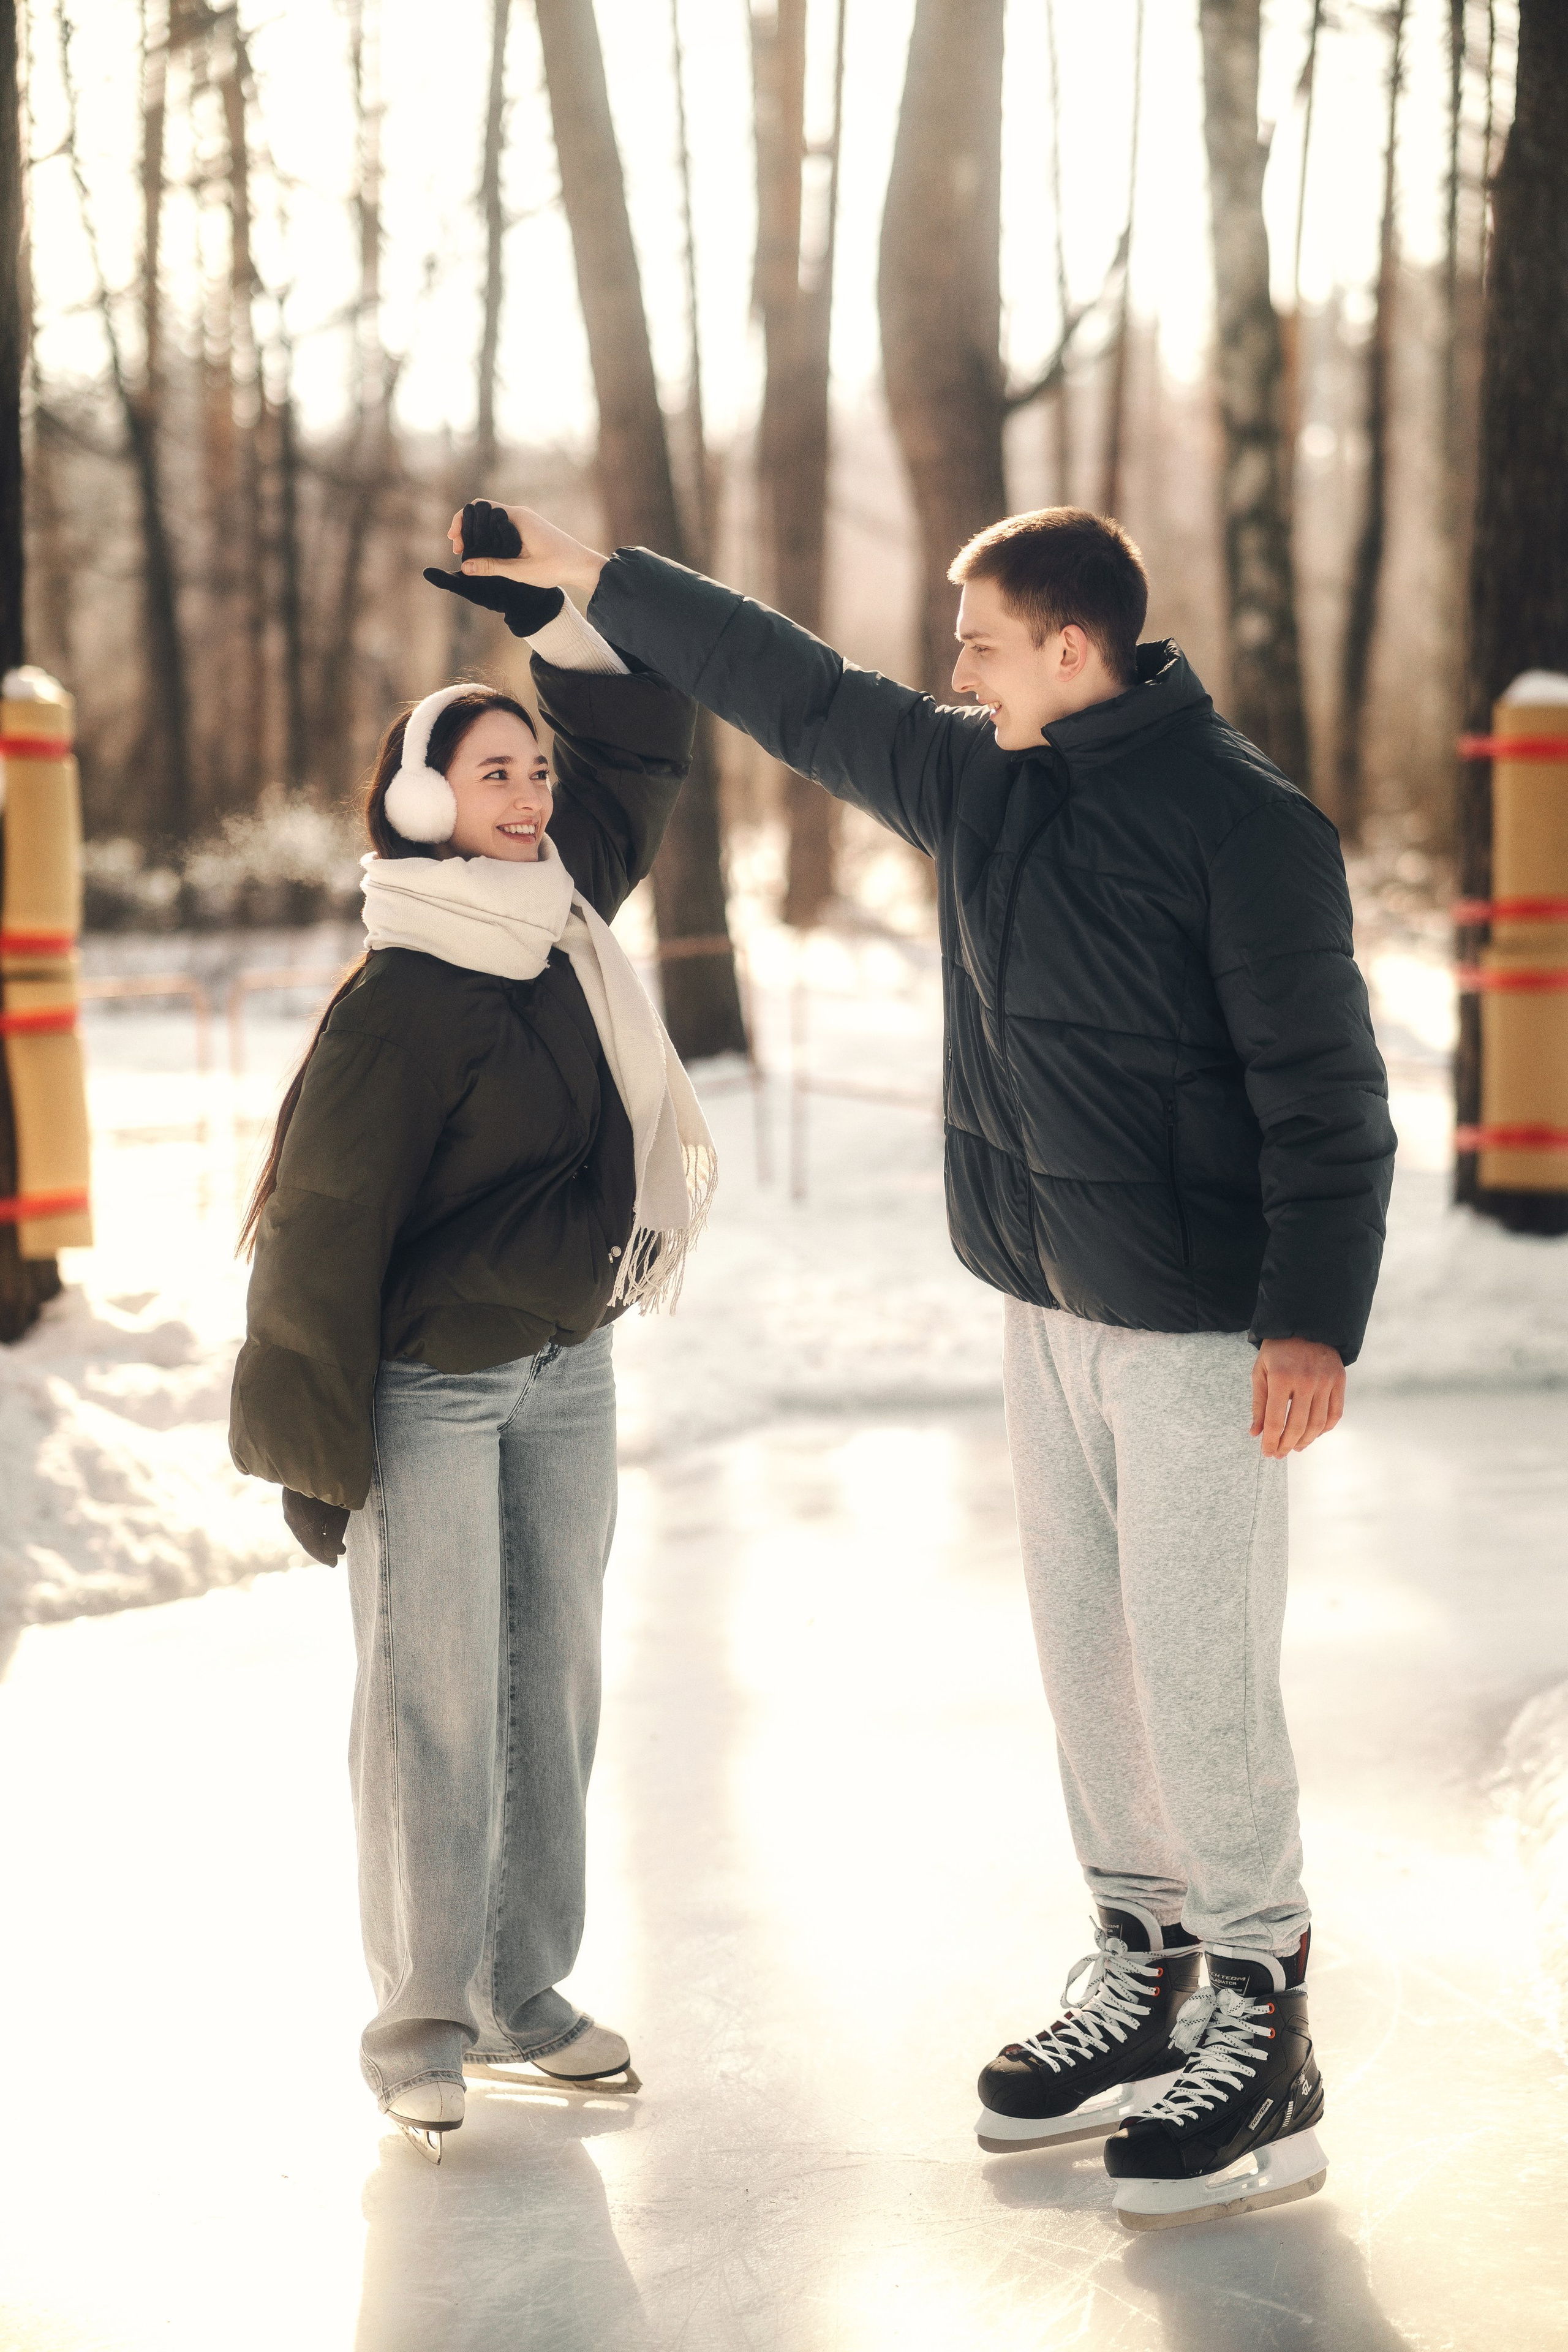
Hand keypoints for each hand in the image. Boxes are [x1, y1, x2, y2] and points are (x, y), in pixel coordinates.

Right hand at [282, 1487, 348, 1564]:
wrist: (315, 1452)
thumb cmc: (336, 1481)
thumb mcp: (340, 1511)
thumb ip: (335, 1535)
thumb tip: (331, 1555)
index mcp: (303, 1521)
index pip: (313, 1546)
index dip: (324, 1556)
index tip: (334, 1564)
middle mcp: (292, 1514)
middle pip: (306, 1538)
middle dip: (321, 1547)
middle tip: (336, 1555)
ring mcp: (288, 1504)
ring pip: (301, 1527)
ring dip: (316, 1536)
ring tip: (333, 1541)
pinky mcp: (289, 1496)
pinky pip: (298, 1517)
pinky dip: (310, 1525)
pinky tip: (321, 1524)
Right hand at [446, 501, 608, 599]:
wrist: (582, 565)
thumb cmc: (556, 567)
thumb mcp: (521, 571)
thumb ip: (492, 567)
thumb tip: (465, 566)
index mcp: (517, 518)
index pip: (480, 508)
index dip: (462, 520)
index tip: (453, 539)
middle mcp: (520, 514)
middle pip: (484, 513)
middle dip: (467, 528)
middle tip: (457, 548)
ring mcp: (526, 520)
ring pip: (493, 521)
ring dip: (479, 533)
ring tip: (467, 552)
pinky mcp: (530, 528)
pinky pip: (503, 527)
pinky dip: (491, 536)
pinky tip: (486, 551)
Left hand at [1250, 1339, 1344, 1458]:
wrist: (1305, 1324)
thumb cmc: (1277, 1350)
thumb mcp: (1260, 1371)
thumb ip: (1259, 1404)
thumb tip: (1256, 1433)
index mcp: (1281, 1377)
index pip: (1276, 1420)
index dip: (1271, 1441)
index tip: (1267, 1452)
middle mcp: (1305, 1380)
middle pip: (1298, 1425)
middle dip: (1287, 1445)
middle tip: (1279, 1454)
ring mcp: (1325, 1381)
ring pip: (1318, 1424)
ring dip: (1306, 1441)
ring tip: (1295, 1447)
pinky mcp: (1339, 1380)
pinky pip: (1335, 1413)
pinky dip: (1324, 1429)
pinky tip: (1313, 1434)